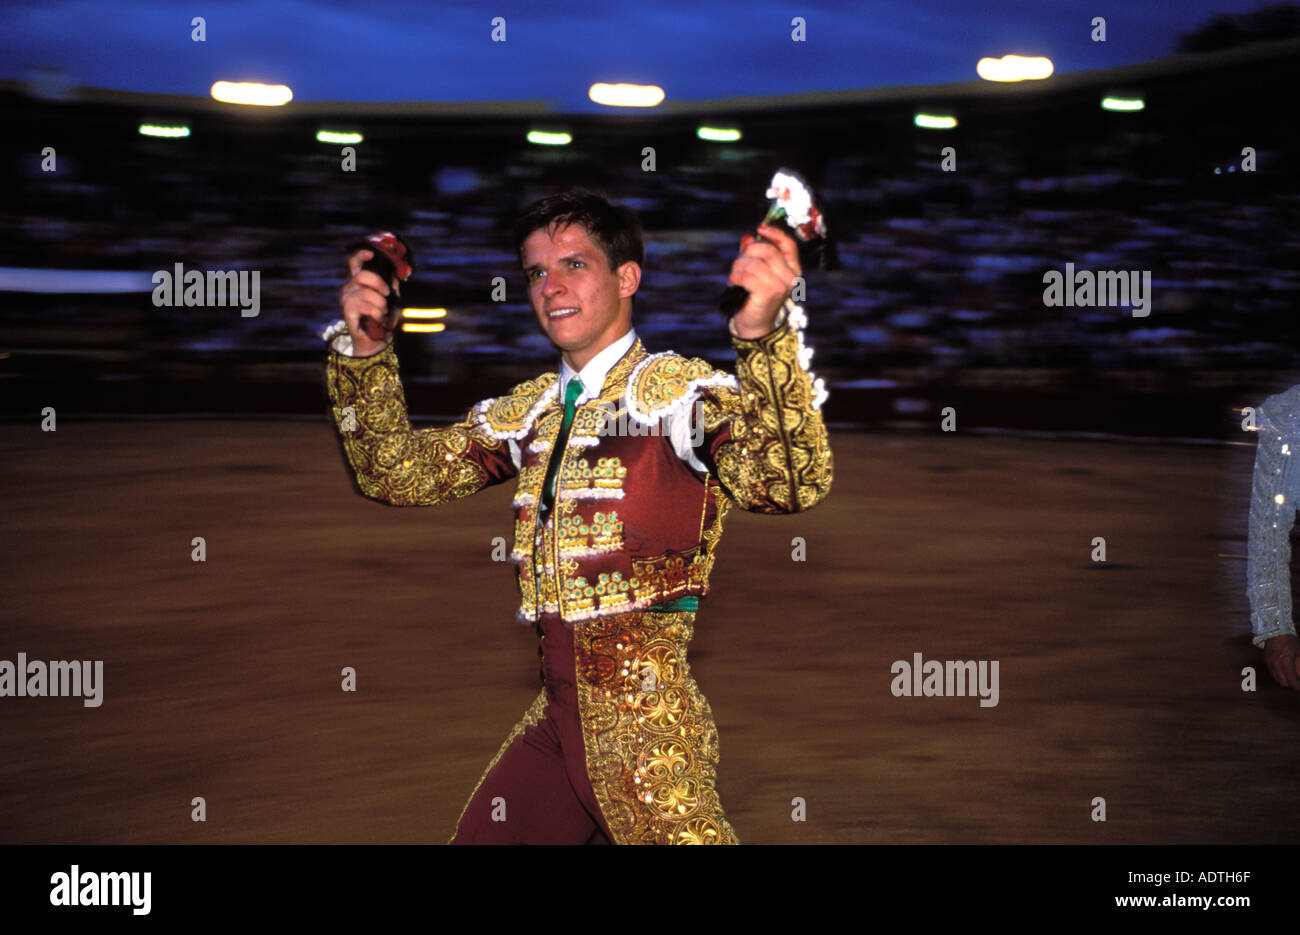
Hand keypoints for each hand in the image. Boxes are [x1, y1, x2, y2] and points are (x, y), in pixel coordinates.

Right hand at [338, 248, 398, 356]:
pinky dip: (376, 312)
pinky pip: (365, 306)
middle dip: (378, 284)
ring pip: (366, 292)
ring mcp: (346, 298)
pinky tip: (377, 318)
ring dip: (380, 303)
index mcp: (358, 281)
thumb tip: (395, 272)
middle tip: (386, 294)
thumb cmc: (382, 317)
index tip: (370, 254)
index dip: (360, 255)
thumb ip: (391, 285)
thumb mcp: (390, 298)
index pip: (353, 262)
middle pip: (361, 275)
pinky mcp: (347, 310)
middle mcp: (349, 286)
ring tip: (382, 312)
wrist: (375, 340)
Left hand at [727, 223, 800, 338]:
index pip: (789, 245)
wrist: (755, 324)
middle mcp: (791, 278)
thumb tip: (747, 237)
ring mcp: (781, 286)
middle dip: (748, 253)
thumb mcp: (757, 272)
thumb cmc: (755, 296)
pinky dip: (735, 277)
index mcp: (793, 270)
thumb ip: (753, 254)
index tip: (760, 228)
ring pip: (754, 263)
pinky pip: (747, 276)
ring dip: (738, 267)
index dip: (775, 233)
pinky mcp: (768, 294)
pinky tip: (734, 284)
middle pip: (768, 251)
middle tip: (738, 263)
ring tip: (734, 277)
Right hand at [1263, 633, 1299, 689]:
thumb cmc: (1289, 641)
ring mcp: (1270, 663)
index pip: (1292, 681)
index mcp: (1286, 663)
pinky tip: (1284, 672)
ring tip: (1291, 678)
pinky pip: (1272, 673)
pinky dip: (1279, 676)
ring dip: (1285, 681)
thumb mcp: (1299, 654)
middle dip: (1292, 685)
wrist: (1275, 632)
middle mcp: (1276, 665)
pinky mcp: (1266, 661)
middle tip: (1298, 683)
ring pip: (1277, 679)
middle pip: (1284, 683)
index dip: (1298, 686)